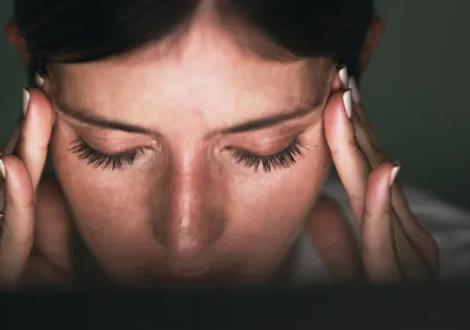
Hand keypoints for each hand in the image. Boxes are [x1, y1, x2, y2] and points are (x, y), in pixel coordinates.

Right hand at [0, 86, 72, 289]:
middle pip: (3, 177)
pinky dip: (15, 199)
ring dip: (22, 152)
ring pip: (3, 198)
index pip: (7, 171)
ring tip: (33, 112)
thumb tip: (47, 138)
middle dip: (25, 133)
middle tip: (39, 91)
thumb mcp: (58, 222)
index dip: (25, 133)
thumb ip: (46, 190)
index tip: (41, 92)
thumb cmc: (65, 274)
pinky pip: (10, 233)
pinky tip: (14, 165)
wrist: (62, 312)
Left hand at [323, 67, 438, 283]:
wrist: (401, 328)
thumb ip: (340, 243)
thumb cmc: (376, 304)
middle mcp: (405, 238)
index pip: (366, 173)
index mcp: (392, 233)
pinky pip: (388, 238)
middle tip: (337, 81)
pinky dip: (382, 203)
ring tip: (345, 106)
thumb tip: (320, 208)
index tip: (333, 94)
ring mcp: (408, 255)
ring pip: (379, 193)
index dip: (350, 134)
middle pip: (374, 171)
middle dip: (353, 126)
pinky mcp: (400, 276)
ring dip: (361, 148)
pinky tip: (381, 169)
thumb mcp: (354, 272)